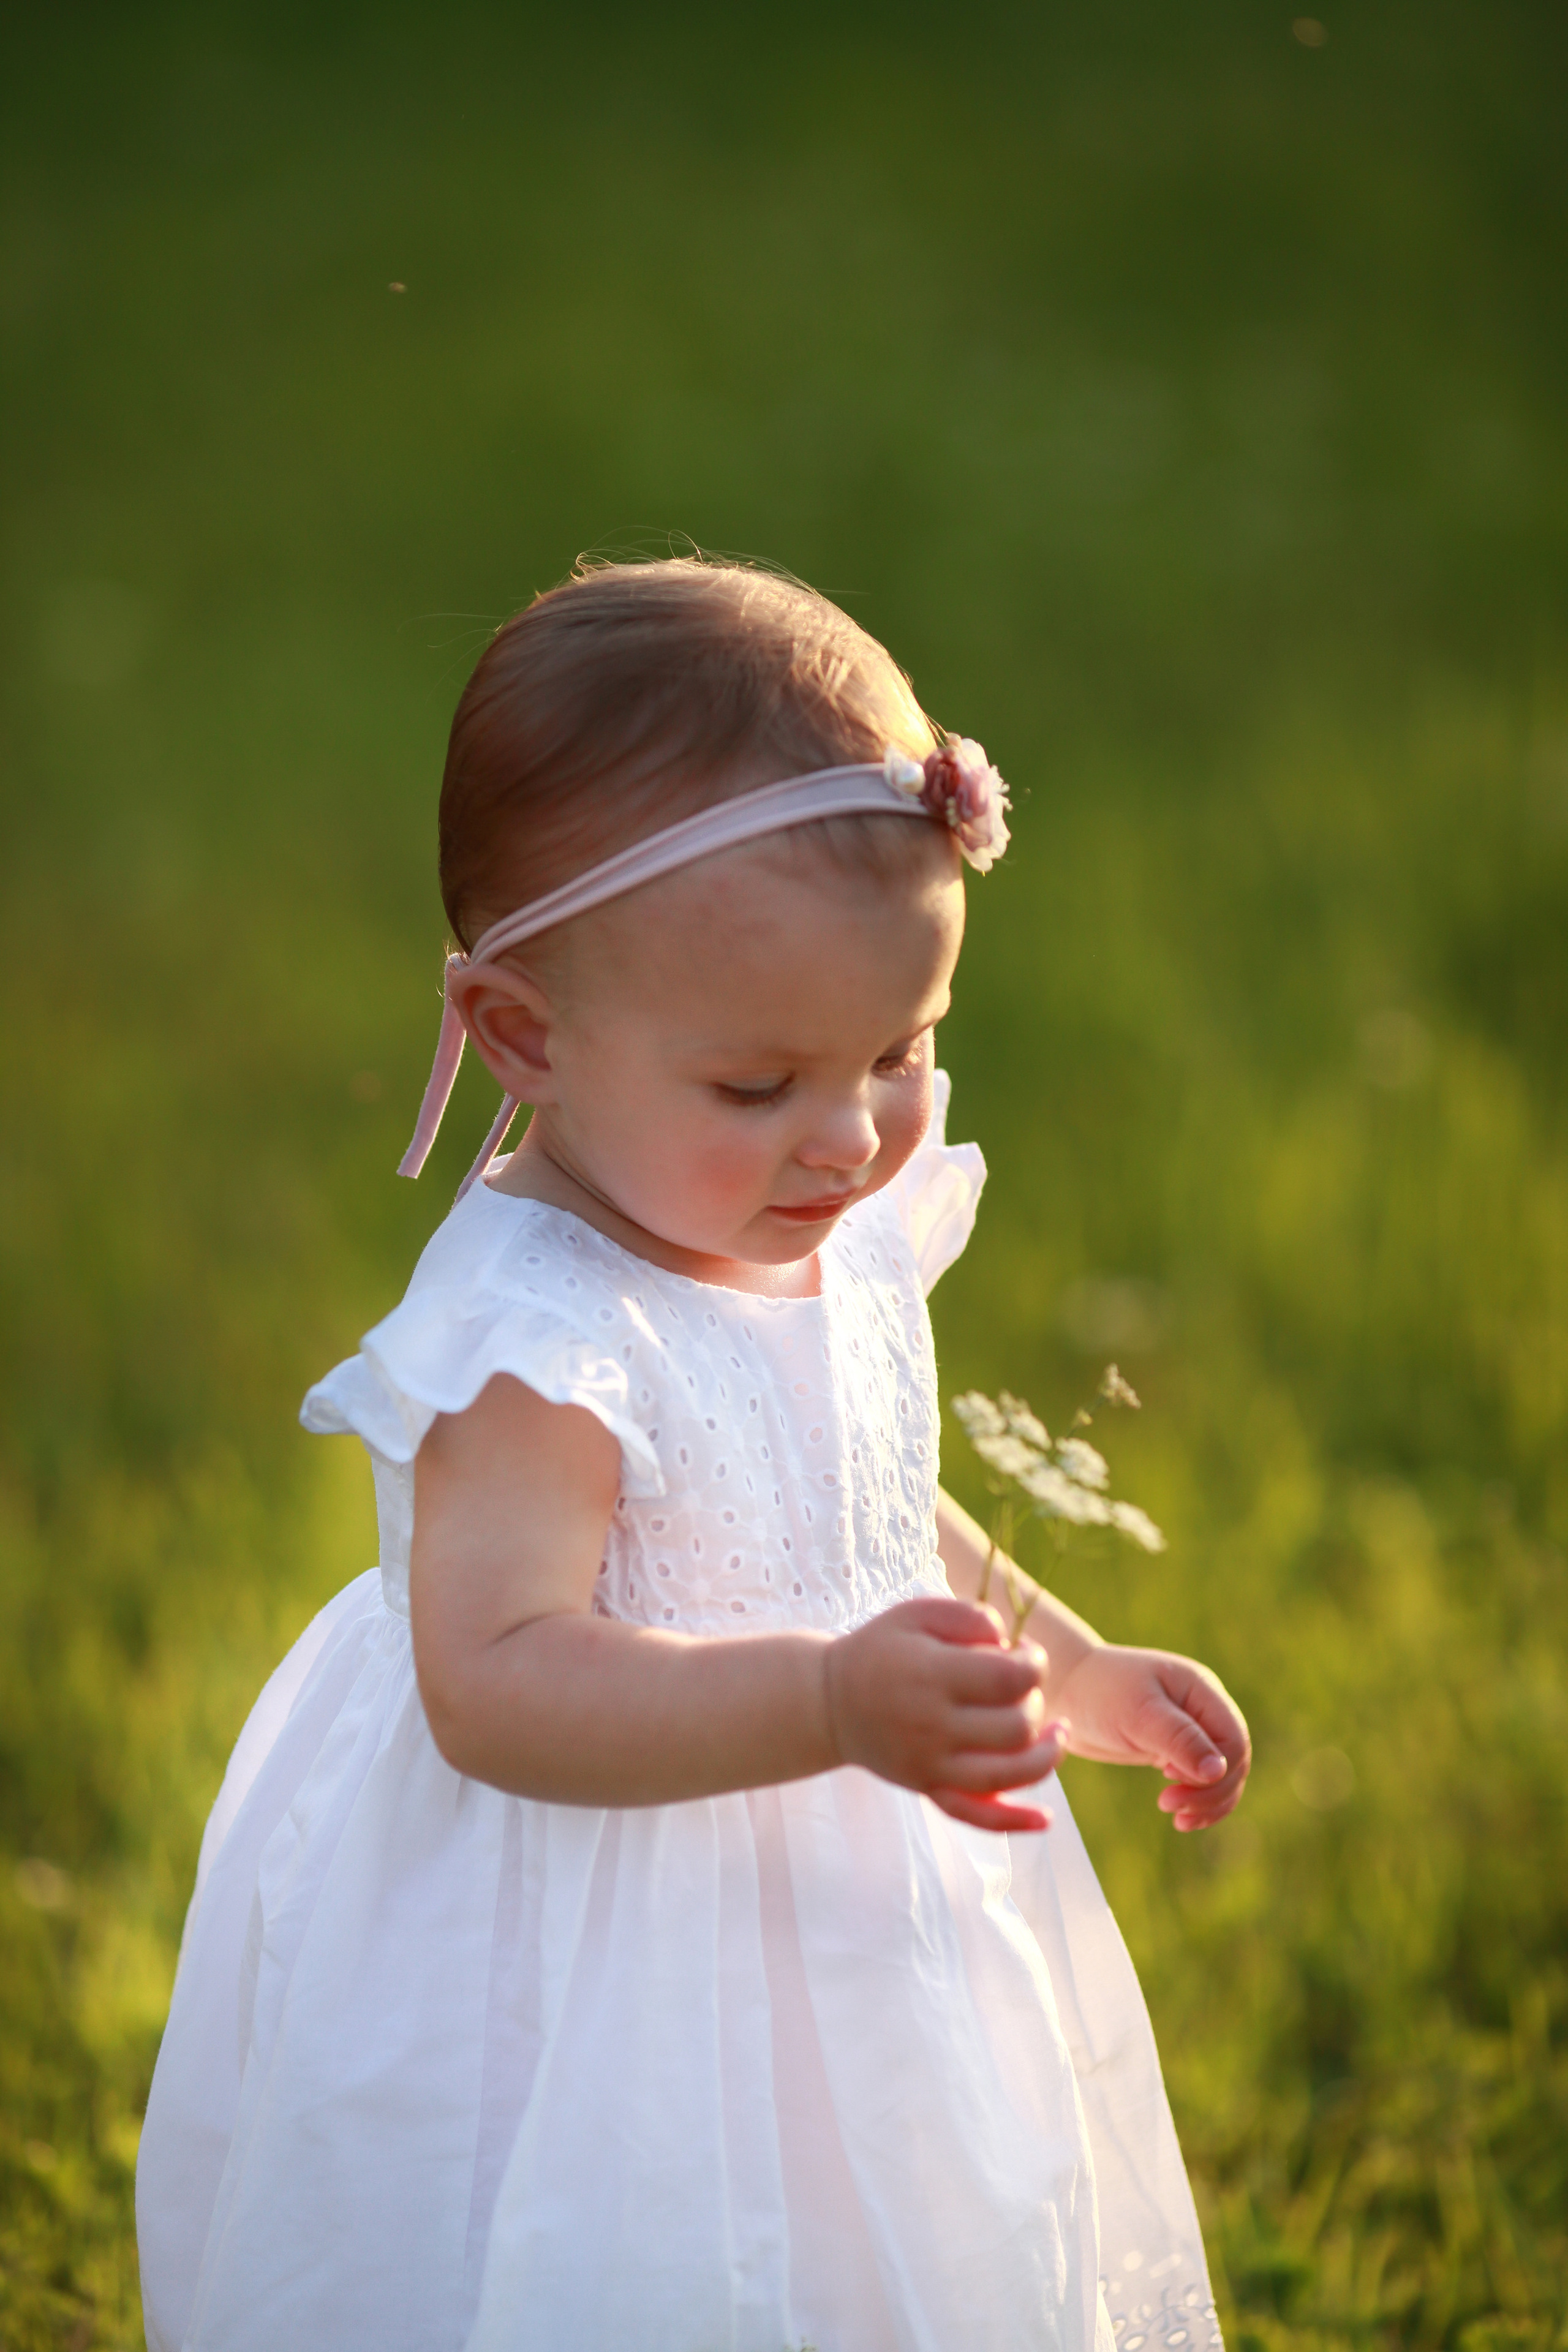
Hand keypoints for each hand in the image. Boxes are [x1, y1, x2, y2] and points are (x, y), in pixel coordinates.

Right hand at [825, 1596, 1064, 1833]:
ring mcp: (931, 1765)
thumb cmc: (880, 1650)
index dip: (1034, 1664)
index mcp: (931, 1677)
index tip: (1027, 1653)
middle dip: (1036, 1702)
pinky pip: (975, 1815)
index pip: (1008, 1678)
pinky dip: (1014, 1821)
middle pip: (1015, 1727)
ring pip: (1007, 1775)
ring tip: (1058, 1734)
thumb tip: (1010, 1643)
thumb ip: (968, 1617)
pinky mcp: (928, 1788)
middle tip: (1023, 1685)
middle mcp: (933, 1727)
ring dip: (1045, 1757)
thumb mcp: (916, 1613)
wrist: (829, 1702)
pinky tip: (1046, 1819)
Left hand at [1051, 1645, 1250, 1830]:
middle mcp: (1202, 1708)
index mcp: (1201, 1690)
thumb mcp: (1137, 1713)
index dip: (1216, 1771)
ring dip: (1207, 1801)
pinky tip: (1179, 1815)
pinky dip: (1196, 1799)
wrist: (1064, 1690)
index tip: (1172, 1780)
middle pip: (1234, 1761)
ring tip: (1178, 1820)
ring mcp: (1190, 1729)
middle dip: (1210, 1792)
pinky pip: (1200, 1779)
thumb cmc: (1098, 1693)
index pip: (1234, 1739)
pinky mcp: (1174, 1748)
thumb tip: (1219, 1771)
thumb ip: (1179, 1739)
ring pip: (1221, 1774)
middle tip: (1170, 1809)